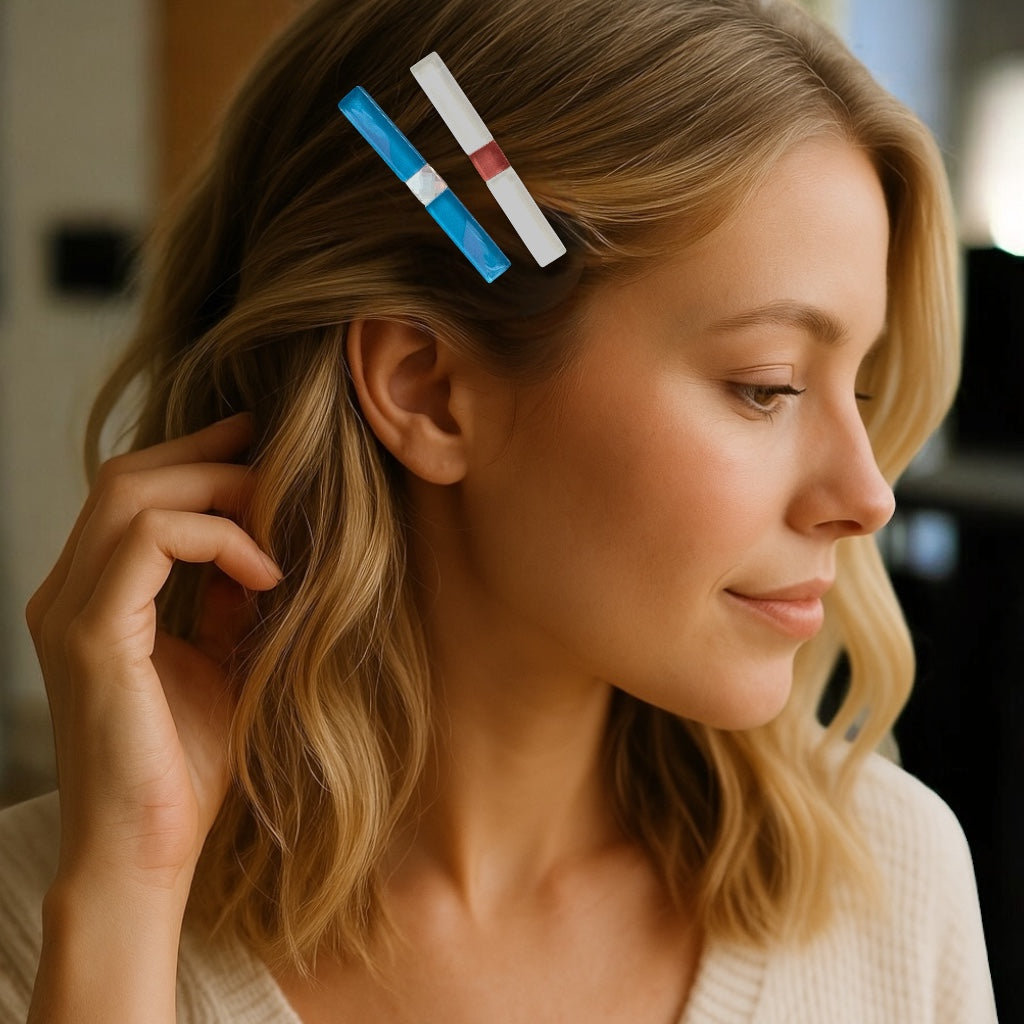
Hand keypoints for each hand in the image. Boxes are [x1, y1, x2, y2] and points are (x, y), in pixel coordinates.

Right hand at [25, 414, 281, 894]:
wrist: (145, 853)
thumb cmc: (185, 767)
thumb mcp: (221, 661)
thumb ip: (228, 601)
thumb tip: (262, 546)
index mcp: (92, 597)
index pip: (131, 495)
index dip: (194, 457)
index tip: (259, 445)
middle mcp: (67, 592)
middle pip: (128, 476)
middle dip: (207, 453)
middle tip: (274, 452)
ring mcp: (69, 609)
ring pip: (134, 492)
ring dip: (217, 488)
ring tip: (277, 515)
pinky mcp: (91, 634)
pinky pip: (152, 540)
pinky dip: (219, 538)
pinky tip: (267, 573)